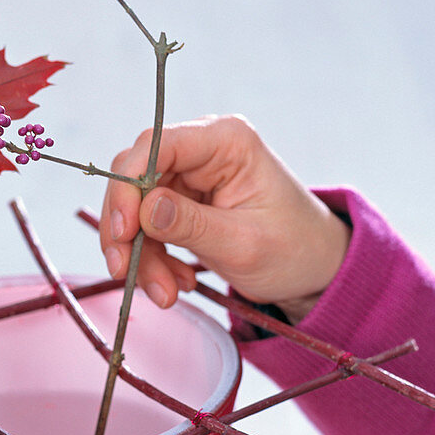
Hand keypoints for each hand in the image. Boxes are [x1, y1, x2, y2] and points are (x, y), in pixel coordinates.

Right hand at [100, 115, 350, 320]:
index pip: (155, 146)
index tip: (123, 231)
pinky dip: (151, 260)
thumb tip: (143, 209)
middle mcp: (201, 150)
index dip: (128, 185)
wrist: (311, 270)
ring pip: (135, 209)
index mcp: (226, 141)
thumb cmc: (294, 250)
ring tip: (166, 293)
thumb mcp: (244, 244)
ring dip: (139, 255)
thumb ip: (192, 225)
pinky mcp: (180, 204)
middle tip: (126, 272)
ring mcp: (188, 177)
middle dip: (127, 230)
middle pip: (135, 177)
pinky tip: (175, 283)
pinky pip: (145, 229)